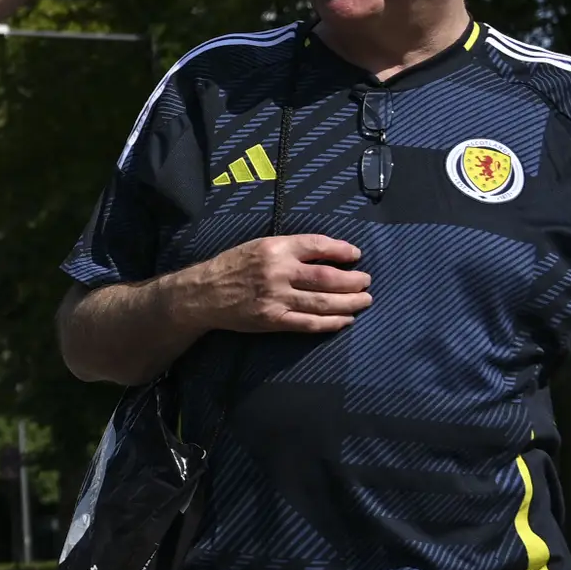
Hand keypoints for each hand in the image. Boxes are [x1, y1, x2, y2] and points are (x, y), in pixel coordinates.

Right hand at [174, 233, 369, 336]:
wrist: (203, 294)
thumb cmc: (233, 267)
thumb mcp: (259, 246)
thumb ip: (290, 249)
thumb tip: (327, 254)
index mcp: (276, 247)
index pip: (318, 245)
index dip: (342, 250)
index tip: (356, 255)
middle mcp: (278, 271)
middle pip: (327, 277)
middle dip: (353, 280)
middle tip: (367, 281)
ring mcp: (276, 298)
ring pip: (322, 302)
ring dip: (349, 302)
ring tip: (364, 300)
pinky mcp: (272, 320)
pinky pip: (308, 323)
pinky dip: (330, 323)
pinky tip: (345, 320)